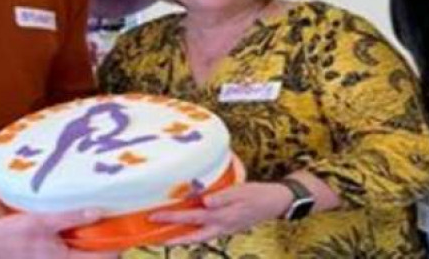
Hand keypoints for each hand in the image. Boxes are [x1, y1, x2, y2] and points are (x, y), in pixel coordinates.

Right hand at [0, 209, 118, 257]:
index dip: (117, 239)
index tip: (122, 219)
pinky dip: (76, 238)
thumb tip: (98, 211)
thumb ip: (70, 217)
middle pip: (97, 255)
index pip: (106, 256)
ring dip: (90, 237)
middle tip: (108, 213)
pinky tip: (73, 222)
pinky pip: (71, 251)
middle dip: (105, 237)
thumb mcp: (39, 221)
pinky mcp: (50, 257)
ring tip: (92, 214)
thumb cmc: (7, 237)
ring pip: (84, 253)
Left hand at [149, 182, 292, 244]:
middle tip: (153, 237)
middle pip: (191, 236)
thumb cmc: (258, 194)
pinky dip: (193, 233)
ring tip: (164, 237)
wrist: (275, 203)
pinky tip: (187, 229)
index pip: (191, 217)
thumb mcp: (241, 192)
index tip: (154, 217)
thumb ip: (223, 197)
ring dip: (181, 238)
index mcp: (222, 216)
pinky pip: (205, 234)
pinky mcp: (227, 228)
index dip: (172, 217)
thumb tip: (205, 201)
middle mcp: (220, 227)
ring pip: (198, 237)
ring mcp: (224, 230)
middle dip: (171, 237)